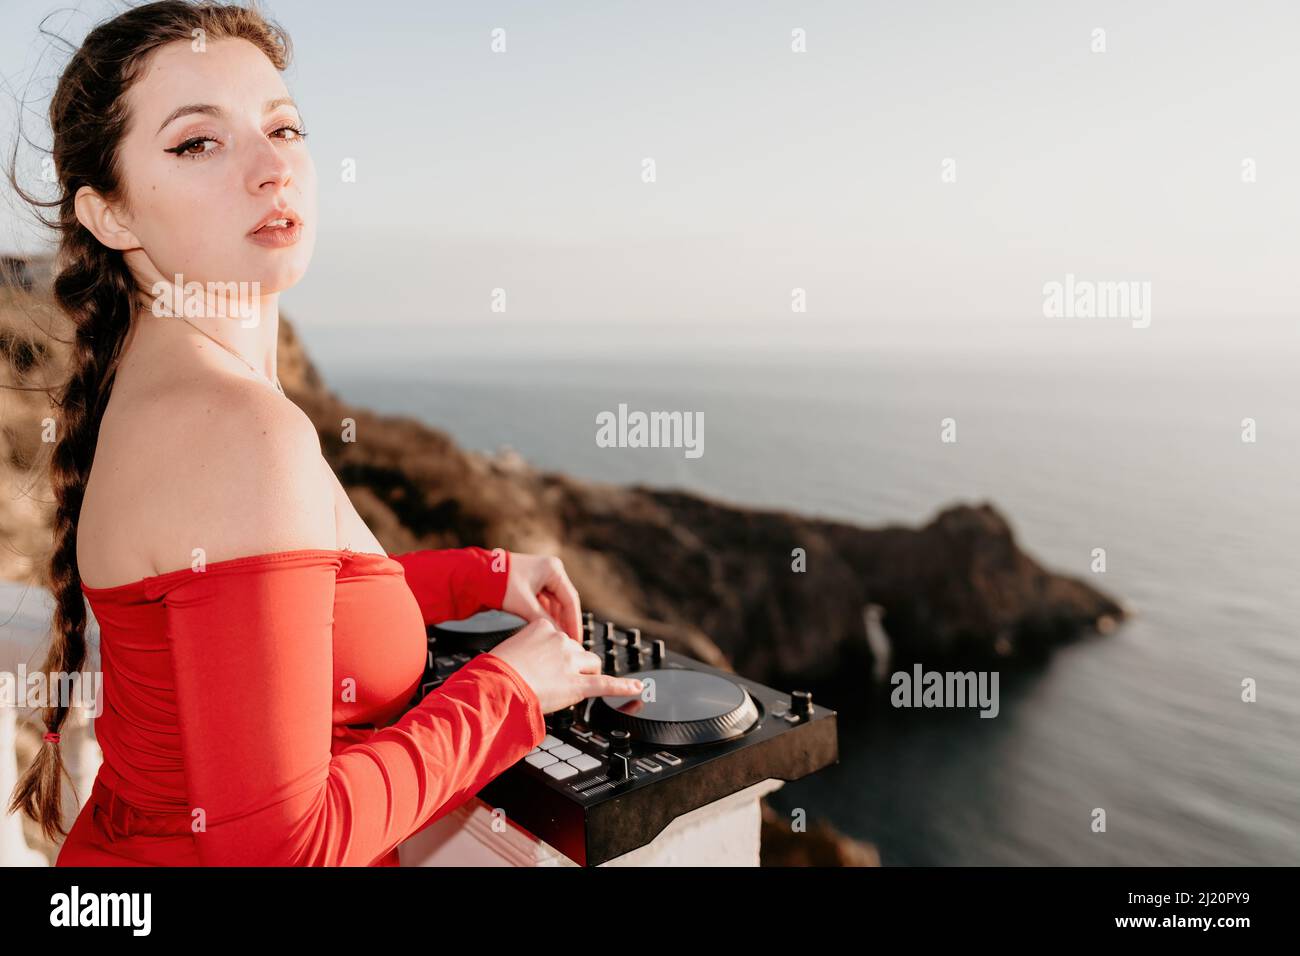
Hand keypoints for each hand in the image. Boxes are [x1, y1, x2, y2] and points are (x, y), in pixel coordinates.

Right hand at [489, 618, 643, 713]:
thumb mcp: (510, 647)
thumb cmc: (497, 671)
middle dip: (573, 663)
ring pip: (591, 664)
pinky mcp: (578, 684)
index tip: (546, 662)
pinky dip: (623, 687)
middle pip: (578, 650)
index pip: (560, 637)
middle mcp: (560, 641)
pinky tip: (636, 688)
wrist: (497, 688)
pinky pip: (606, 684)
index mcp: (543, 627)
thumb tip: (533, 657)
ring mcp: (571, 662)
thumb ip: (529, 647)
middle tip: (555, 678)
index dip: (555, 653)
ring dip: (587, 673)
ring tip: (577, 684)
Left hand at [501, 552, 581, 641]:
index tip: (576, 639)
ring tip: (556, 638)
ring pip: (552, 604)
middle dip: (564, 622)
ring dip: (554, 620)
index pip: (570, 600)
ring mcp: (539, 577)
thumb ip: (545, 621)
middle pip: (563, 602)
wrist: (474, 576)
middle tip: (568, 642)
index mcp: (553, 569)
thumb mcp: (525, 605)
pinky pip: (542, 603)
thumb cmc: (498, 583)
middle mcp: (549, 571)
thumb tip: (559, 636)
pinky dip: (544, 616)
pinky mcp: (530, 585)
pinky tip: (545, 629)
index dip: (574, 622)